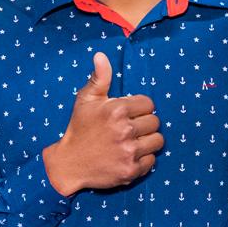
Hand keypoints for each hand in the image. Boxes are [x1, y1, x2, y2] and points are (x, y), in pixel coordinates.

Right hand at [42, 52, 162, 193]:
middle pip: (155, 122)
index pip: (149, 104)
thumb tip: (101, 55)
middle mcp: (125, 130)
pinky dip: (144, 159)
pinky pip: (152, 160)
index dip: (139, 108)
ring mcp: (129, 152)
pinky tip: (129, 156)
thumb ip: (99, 78)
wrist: (69, 164)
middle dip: (144, 124)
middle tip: (130, 128)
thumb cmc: (79, 128)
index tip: (128, 114)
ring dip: (148, 141)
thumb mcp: (86, 100)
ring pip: (158, 141)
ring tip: (133, 141)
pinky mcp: (131, 170)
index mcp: (116, 110)